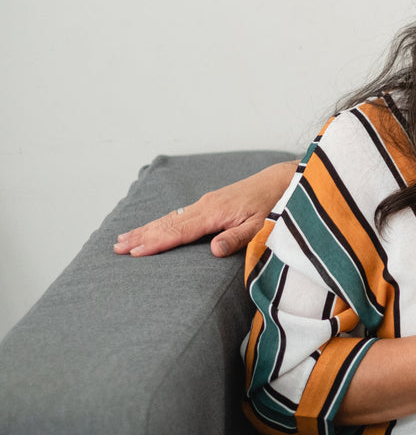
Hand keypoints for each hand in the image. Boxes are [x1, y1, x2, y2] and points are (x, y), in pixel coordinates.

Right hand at [113, 160, 296, 257]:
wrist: (279, 182)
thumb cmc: (272, 205)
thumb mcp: (260, 226)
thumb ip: (237, 238)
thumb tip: (213, 251)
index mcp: (214, 213)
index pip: (179, 231)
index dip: (156, 242)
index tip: (134, 252)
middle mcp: (205, 206)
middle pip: (167, 223)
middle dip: (141, 236)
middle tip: (116, 248)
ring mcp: (205, 204)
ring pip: (169, 218)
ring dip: (146, 229)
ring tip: (123, 239)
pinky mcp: (209, 204)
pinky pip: (178, 216)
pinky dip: (160, 223)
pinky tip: (151, 228)